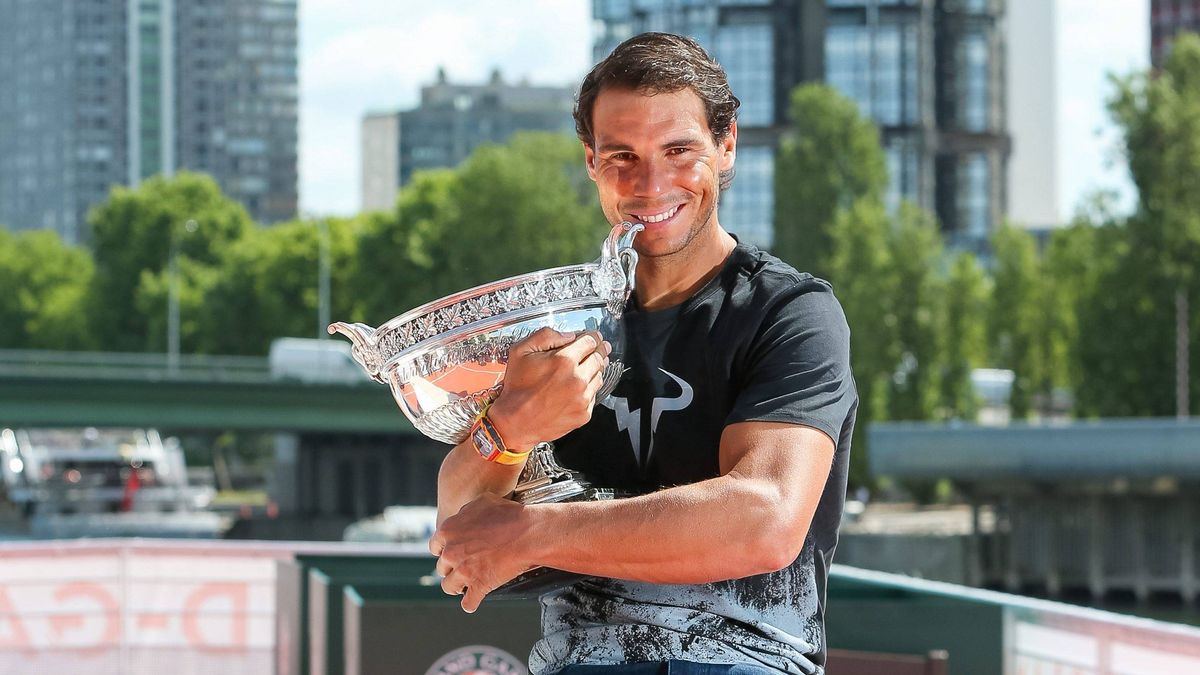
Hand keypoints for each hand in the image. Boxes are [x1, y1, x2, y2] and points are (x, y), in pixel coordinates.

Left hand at [428, 493, 535, 612]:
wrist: (528, 532)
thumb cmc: (509, 515)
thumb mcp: (481, 502)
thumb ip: (465, 513)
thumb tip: (462, 518)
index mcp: (448, 531)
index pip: (435, 547)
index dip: (445, 550)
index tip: (453, 552)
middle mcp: (451, 552)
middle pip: (442, 567)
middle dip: (452, 567)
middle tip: (463, 567)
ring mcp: (463, 570)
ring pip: (449, 587)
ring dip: (457, 586)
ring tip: (465, 586)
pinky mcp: (478, 585)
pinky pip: (468, 603)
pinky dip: (471, 603)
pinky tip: (474, 601)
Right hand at [489, 327, 610, 447]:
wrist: (515, 422)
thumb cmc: (516, 388)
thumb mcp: (521, 351)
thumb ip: (545, 336)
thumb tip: (569, 335)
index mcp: (563, 361)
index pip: (590, 341)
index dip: (593, 336)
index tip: (594, 336)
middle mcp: (577, 379)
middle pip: (599, 357)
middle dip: (600, 350)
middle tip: (601, 347)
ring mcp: (582, 398)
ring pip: (599, 376)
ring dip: (596, 369)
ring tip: (588, 367)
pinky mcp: (584, 413)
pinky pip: (594, 395)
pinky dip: (589, 389)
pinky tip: (578, 387)